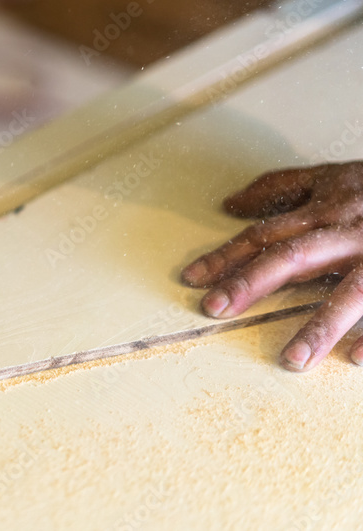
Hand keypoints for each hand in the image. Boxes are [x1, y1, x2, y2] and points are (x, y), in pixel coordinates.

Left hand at [181, 162, 362, 371]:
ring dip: (318, 326)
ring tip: (291, 361)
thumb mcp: (330, 176)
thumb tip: (230, 204)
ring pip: (349, 292)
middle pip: (291, 258)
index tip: (191, 280)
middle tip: (214, 310)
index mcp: (323, 212)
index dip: (225, 257)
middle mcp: (347, 234)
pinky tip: (357, 359)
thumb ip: (279, 189)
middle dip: (250, 284)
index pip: (262, 236)